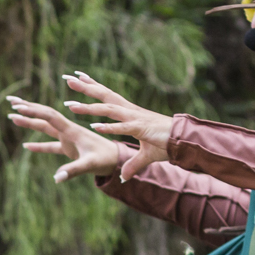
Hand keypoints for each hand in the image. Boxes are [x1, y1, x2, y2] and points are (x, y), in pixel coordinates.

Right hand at [9, 96, 125, 182]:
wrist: (119, 158)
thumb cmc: (107, 159)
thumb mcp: (90, 165)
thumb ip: (72, 170)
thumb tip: (56, 178)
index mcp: (72, 130)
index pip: (50, 117)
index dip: (34, 111)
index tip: (19, 106)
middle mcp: (68, 131)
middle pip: (44, 117)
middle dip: (27, 109)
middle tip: (10, 101)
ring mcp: (68, 139)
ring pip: (44, 128)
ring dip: (29, 122)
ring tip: (12, 116)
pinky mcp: (70, 148)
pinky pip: (50, 145)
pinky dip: (38, 145)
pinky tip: (26, 145)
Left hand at [59, 73, 173, 177]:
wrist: (185, 141)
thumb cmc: (167, 144)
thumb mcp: (145, 156)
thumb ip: (132, 165)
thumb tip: (123, 177)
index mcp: (130, 113)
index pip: (108, 97)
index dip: (94, 86)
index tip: (78, 76)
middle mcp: (130, 112)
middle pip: (105, 97)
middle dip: (86, 88)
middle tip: (68, 79)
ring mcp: (135, 119)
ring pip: (109, 110)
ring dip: (90, 108)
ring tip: (71, 106)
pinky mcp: (141, 129)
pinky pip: (122, 127)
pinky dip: (109, 127)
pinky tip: (95, 126)